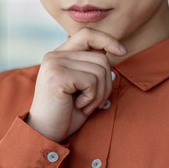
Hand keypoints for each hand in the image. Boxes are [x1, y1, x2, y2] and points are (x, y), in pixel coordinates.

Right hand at [27, 28, 126, 142]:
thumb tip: (116, 52)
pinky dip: (92, 98)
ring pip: (100, 70)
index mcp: (60, 55)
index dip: (107, 40)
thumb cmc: (66, 113)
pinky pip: (92, 81)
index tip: (122, 52)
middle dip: (106, 83)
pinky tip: (79, 106)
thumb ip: (93, 67)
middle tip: (94, 101)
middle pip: (100, 57)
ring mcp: (54, 64)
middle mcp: (54, 56)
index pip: (88, 34)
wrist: (46, 133)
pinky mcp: (57, 76)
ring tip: (85, 105)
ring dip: (100, 94)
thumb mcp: (83, 86)